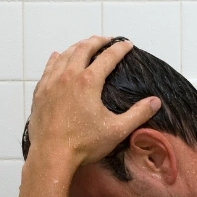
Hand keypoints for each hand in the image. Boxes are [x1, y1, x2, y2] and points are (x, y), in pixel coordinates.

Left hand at [27, 36, 161, 169]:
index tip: (127, 44)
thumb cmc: (84, 144)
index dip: (119, 48)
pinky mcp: (40, 93)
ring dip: (77, 47)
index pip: (108, 57)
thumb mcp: (117, 130)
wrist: (51, 156)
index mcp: (89, 81)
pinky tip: (57, 56)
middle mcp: (69, 76)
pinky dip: (56, 59)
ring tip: (85, 45)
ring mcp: (51, 83)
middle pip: (83, 49)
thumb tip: (155, 102)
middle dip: (97, 41)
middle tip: (106, 40)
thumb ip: (138, 114)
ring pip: (65, 55)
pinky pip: (48, 68)